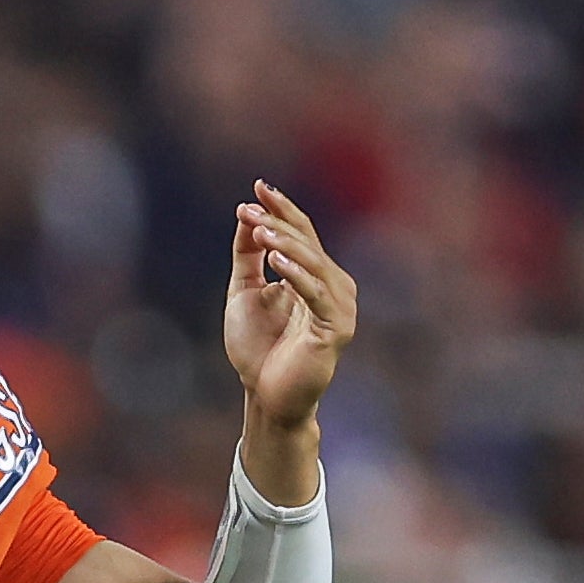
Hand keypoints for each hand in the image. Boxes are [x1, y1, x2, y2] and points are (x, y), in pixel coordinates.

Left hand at [225, 181, 356, 443]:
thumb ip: (246, 257)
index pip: (302, 232)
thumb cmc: (258, 349)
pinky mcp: (336, 329)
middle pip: (307, 244)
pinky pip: (317, 295)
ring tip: (261, 232)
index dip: (282, 208)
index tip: (257, 186)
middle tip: (251, 210)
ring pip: (314, 265)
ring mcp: (338, 307)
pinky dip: (298, 275)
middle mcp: (333, 286)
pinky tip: (276, 262)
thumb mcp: (245, 293)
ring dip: (286, 245)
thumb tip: (246, 215)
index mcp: (315, 276)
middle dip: (278, 224)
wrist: (266, 396)